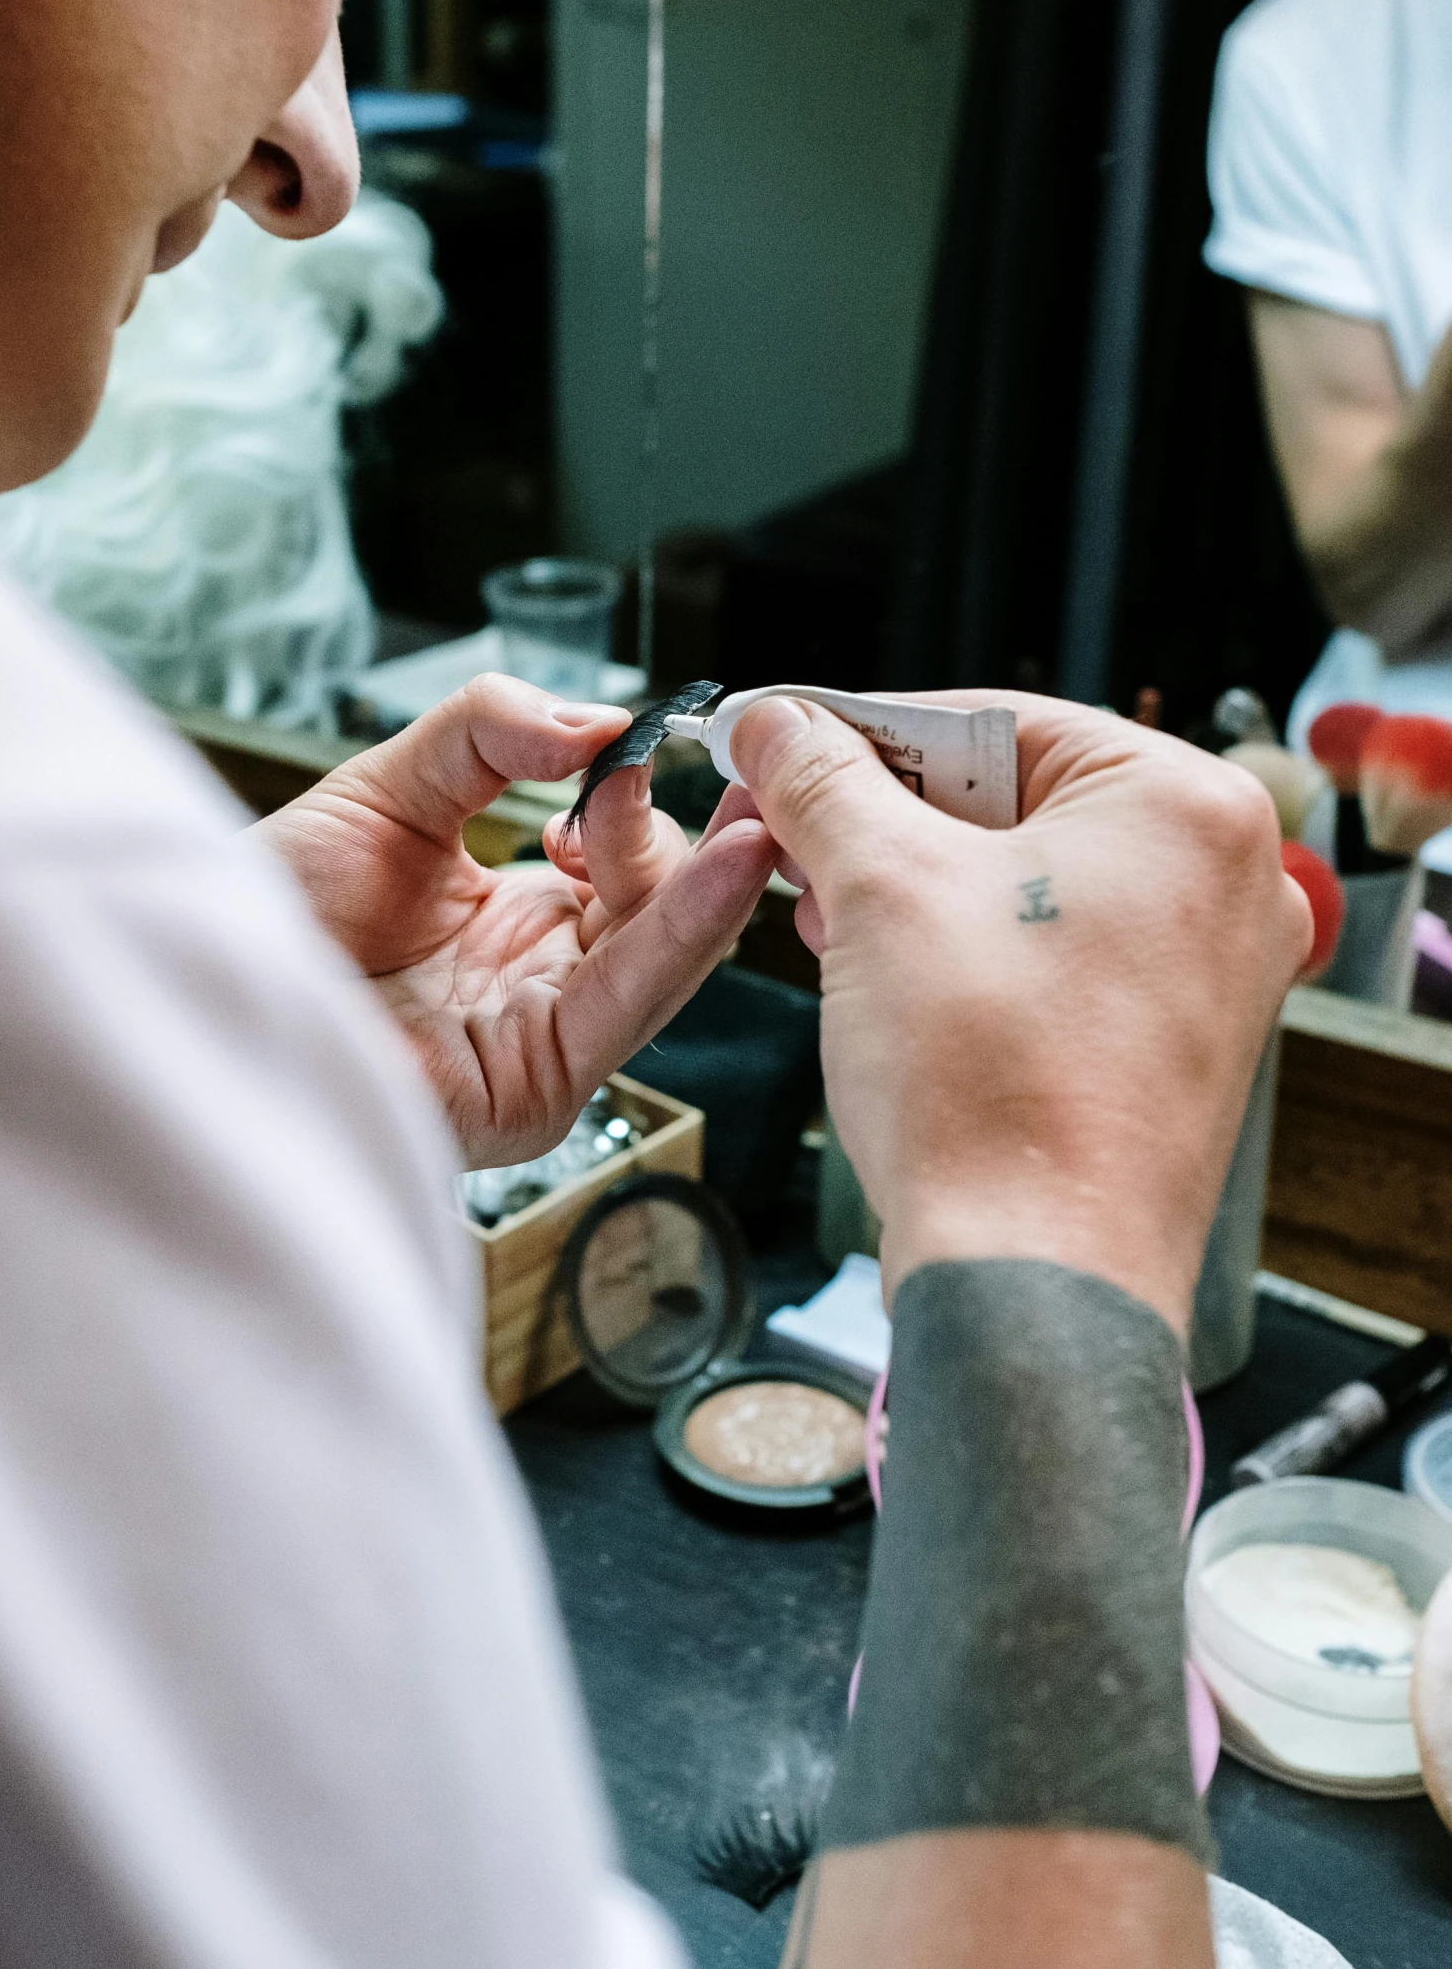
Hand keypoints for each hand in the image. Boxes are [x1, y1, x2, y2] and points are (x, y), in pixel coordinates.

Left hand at [254, 674, 776, 1166]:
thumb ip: (490, 731)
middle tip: (644, 771)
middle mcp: (534, 990)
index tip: (627, 747)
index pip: (619, 870)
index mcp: (511, 928)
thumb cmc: (263, 912)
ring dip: (706, 880)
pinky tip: (730, 871)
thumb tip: (596, 722)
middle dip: (669, 837)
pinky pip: (634, 1001)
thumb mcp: (392, 787)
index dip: (632, 807)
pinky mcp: (535, 1086)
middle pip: (657, 912)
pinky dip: (690, 930)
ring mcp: (539, 1042)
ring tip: (743, 814)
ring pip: (666, 957)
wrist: (186, 982)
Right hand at [731, 691, 1311, 1333]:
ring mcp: (1211, 969)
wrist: (1030, 1280)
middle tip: (794, 842)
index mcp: (1187, 806)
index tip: (783, 744)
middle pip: (1016, 798)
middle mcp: (1226, 880)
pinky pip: (1058, 955)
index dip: (864, 732)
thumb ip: (820, 780)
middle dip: (889, 823)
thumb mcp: (877, 888)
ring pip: (1030, 881)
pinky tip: (890, 979)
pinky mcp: (1175, 1043)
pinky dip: (970, 954)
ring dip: (916, 890)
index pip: (995, 720)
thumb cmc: (989, 1089)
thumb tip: (775, 725)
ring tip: (831, 921)